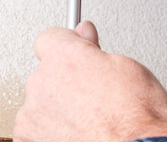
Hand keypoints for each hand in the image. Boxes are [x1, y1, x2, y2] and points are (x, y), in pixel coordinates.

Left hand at [13, 21, 166, 141]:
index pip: (50, 37)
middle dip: (67, 79)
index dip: (68, 44)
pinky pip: (36, 130)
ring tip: (91, 118)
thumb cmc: (137, 115)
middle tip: (96, 92)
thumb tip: (86, 35)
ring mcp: (32, 116)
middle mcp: (42, 83)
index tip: (79, 49)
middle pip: (47, 72)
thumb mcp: (127, 67)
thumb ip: (96, 49)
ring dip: (59, 107)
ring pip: (41, 103)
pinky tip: (79, 133)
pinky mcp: (29, 141)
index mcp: (65, 56)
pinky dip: (52, 132)